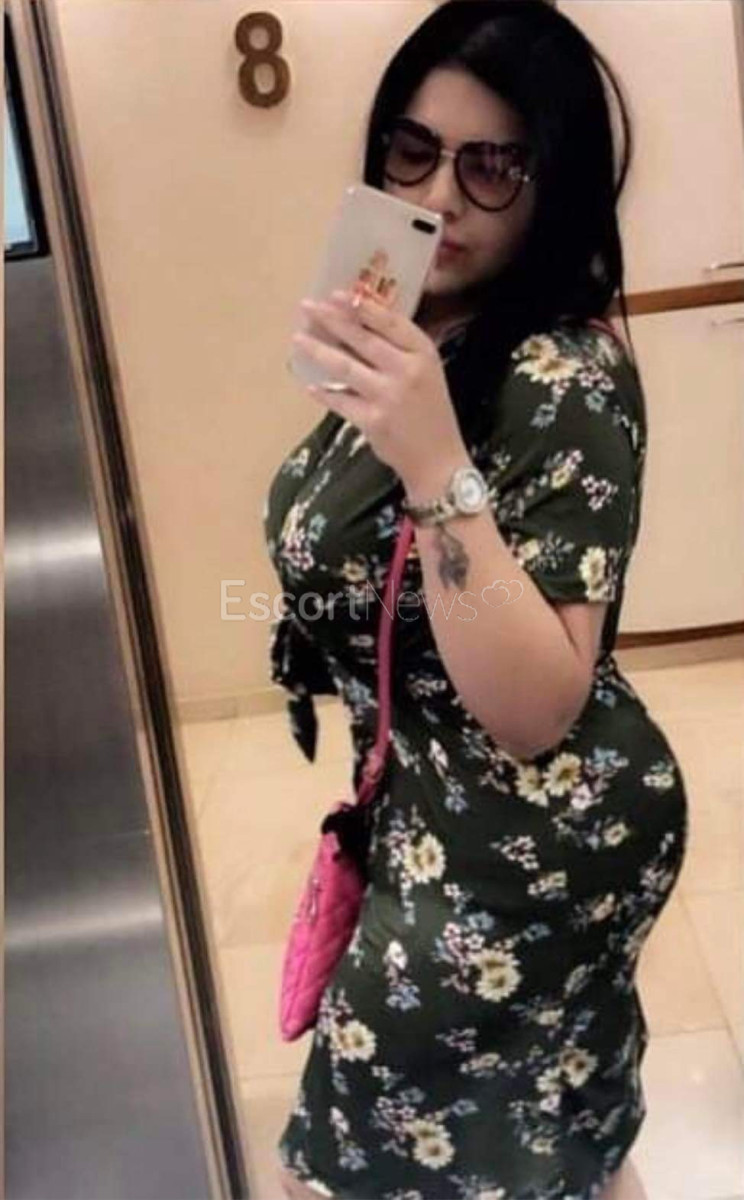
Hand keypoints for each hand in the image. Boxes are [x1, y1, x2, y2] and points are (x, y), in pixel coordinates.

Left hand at [292, 290, 468, 488]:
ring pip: (345, 367)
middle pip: (362, 339)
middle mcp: (407, 371)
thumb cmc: (431, 413)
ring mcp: (388, 396)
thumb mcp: (426, 373)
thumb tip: (358, 323)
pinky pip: (340, 401)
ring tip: (298, 340)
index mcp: (423, 354)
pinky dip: (324, 393)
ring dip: (318, 351)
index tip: (336, 294)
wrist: (438, 460)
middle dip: (331, 320)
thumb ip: (400, 351)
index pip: (389, 322)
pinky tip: (310, 385)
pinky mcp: (372, 421)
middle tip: (307, 307)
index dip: (360, 306)